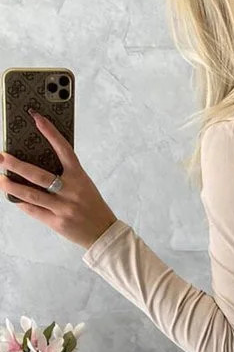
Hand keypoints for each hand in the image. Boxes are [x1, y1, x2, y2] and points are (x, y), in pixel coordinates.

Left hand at [0, 110, 116, 248]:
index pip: (64, 150)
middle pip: (39, 175)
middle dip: (16, 166)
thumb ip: (65, 176)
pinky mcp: (57, 223)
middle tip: (1, 157)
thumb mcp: (84, 186)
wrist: (104, 233)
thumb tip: (35, 167)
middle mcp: (72, 191)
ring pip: (32, 195)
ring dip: (12, 187)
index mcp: (80, 177)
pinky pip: (34, 211)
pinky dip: (21, 203)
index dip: (51, 132)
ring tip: (0, 180)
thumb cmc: (92, 206)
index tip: (37, 118)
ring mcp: (64, 208)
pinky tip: (13, 198)